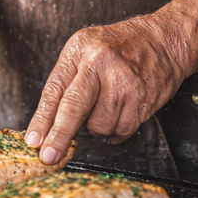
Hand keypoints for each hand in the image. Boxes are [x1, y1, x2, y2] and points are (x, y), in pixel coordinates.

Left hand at [24, 15, 189, 163]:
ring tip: (108, 104)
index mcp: (79, 49)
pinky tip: (121, 111)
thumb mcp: (86, 49)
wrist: (164, 40)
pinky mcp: (141, 100)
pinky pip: (121, 130)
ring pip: (99, 125)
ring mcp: (123, 82)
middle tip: (49, 156)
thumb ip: (68, 80)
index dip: (42, 119)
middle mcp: (100, 63)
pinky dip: (117, 129)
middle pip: (73, 108)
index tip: (33, 140)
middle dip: (59, 136)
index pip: (55, 89)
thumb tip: (49, 123)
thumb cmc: (121, 46)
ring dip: (99, 126)